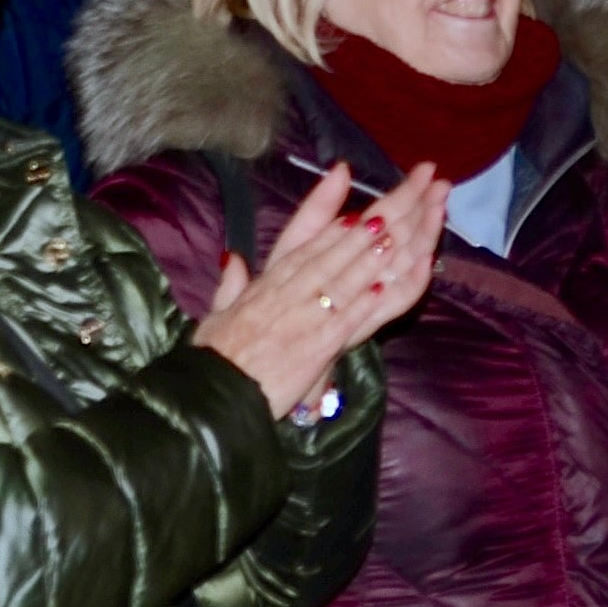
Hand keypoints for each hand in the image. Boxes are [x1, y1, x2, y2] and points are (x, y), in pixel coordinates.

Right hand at [188, 162, 448, 418]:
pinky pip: (348, 316)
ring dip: (370, 258)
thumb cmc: (213, 358)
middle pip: (329, 257)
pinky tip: (384, 285)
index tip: (354, 214)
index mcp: (265, 287)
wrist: (215, 393)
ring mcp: (306, 317)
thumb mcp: (215, 315)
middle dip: (358, 234)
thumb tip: (232, 258)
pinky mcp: (319, 345)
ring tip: (394, 237)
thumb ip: (229, 286)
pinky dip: (366, 299)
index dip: (331, 231)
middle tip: (387, 213)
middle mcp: (288, 294)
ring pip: (343, 280)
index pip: (303, 251)